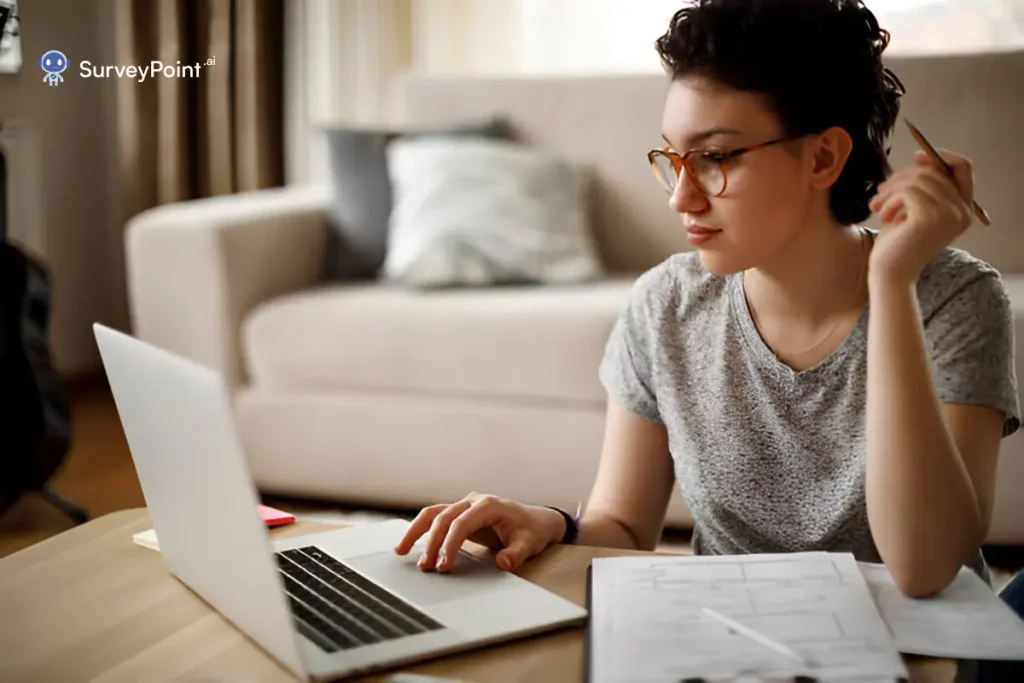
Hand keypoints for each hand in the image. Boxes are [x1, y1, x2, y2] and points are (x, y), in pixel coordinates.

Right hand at [393, 492, 565, 572]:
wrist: (536, 521)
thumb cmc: (532, 531)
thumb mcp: (529, 543)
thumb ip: (517, 553)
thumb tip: (504, 563)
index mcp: (488, 505)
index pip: (461, 523)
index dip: (450, 544)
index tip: (444, 565)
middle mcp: (473, 501)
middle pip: (443, 517)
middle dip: (431, 542)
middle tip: (425, 567)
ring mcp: (465, 505)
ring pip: (433, 514)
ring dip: (416, 531)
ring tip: (401, 551)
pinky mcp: (460, 514)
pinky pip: (436, 519)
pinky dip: (421, 530)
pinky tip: (409, 545)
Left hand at [867, 148, 975, 284]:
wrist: (890, 274)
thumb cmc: (898, 244)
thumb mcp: (913, 209)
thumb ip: (923, 187)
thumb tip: (922, 157)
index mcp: (963, 210)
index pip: (963, 168)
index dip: (940, 157)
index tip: (916, 157)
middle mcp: (962, 211)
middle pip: (935, 172)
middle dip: (902, 177)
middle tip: (880, 193)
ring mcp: (949, 214)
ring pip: (918, 179)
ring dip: (891, 190)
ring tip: (878, 207)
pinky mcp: (930, 217)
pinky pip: (908, 191)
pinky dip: (890, 199)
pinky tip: (883, 215)